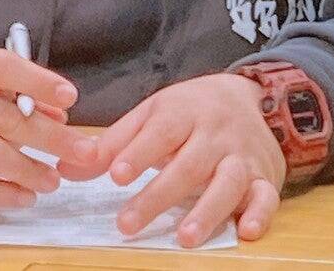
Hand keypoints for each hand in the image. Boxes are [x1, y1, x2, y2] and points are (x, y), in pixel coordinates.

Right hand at [0, 47, 97, 209]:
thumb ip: (23, 99)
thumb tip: (61, 117)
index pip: (3, 67)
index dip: (37, 80)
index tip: (71, 96)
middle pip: (2, 117)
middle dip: (48, 137)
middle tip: (83, 151)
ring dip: (26, 169)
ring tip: (53, 181)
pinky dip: (1, 193)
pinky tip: (25, 197)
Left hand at [59, 73, 284, 247]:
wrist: (250, 97)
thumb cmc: (189, 111)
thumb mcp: (151, 116)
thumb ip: (112, 144)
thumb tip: (65, 169)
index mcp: (183, 112)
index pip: (160, 131)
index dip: (139, 152)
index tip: (117, 174)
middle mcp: (214, 133)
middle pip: (189, 164)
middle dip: (159, 195)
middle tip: (128, 223)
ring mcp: (242, 156)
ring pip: (228, 182)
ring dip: (208, 209)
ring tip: (185, 237)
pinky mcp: (265, 177)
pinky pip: (268, 196)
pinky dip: (260, 213)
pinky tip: (246, 231)